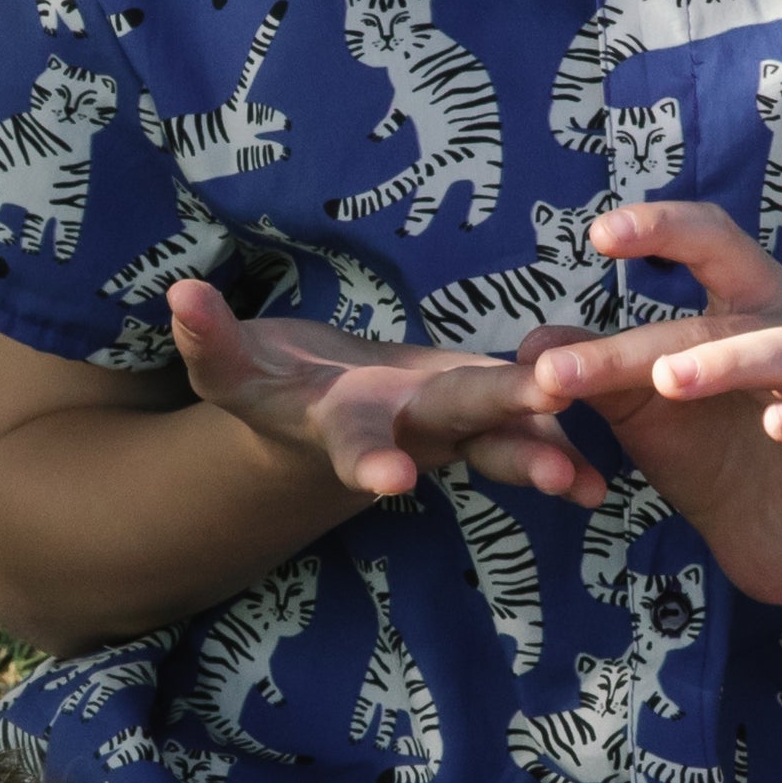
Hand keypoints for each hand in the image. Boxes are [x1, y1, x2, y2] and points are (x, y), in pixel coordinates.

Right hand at [166, 275, 605, 508]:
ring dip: (545, 454)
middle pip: (454, 431)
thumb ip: (208, 340)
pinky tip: (605, 473)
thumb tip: (176, 296)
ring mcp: (445, 427)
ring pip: (501, 438)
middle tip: (551, 467)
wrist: (314, 421)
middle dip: (504, 442)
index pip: (356, 444)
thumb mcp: (232, 369)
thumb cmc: (268, 390)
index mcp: (344, 425)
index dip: (371, 462)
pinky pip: (527, 422)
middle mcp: (403, 433)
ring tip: (587, 486)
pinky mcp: (477, 408)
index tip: (392, 483)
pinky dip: (564, 437)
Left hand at [511, 202, 781, 595]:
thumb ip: (598, 374)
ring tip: (670, 382)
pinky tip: (778, 424)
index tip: (599, 234)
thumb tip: (530, 345)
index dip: (662, 229)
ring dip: (728, 362)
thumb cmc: (711, 452)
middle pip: (735, 307)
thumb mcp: (643, 412)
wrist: (776, 535)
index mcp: (746, 306)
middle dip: (658, 334)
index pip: (711, 244)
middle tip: (588, 363)